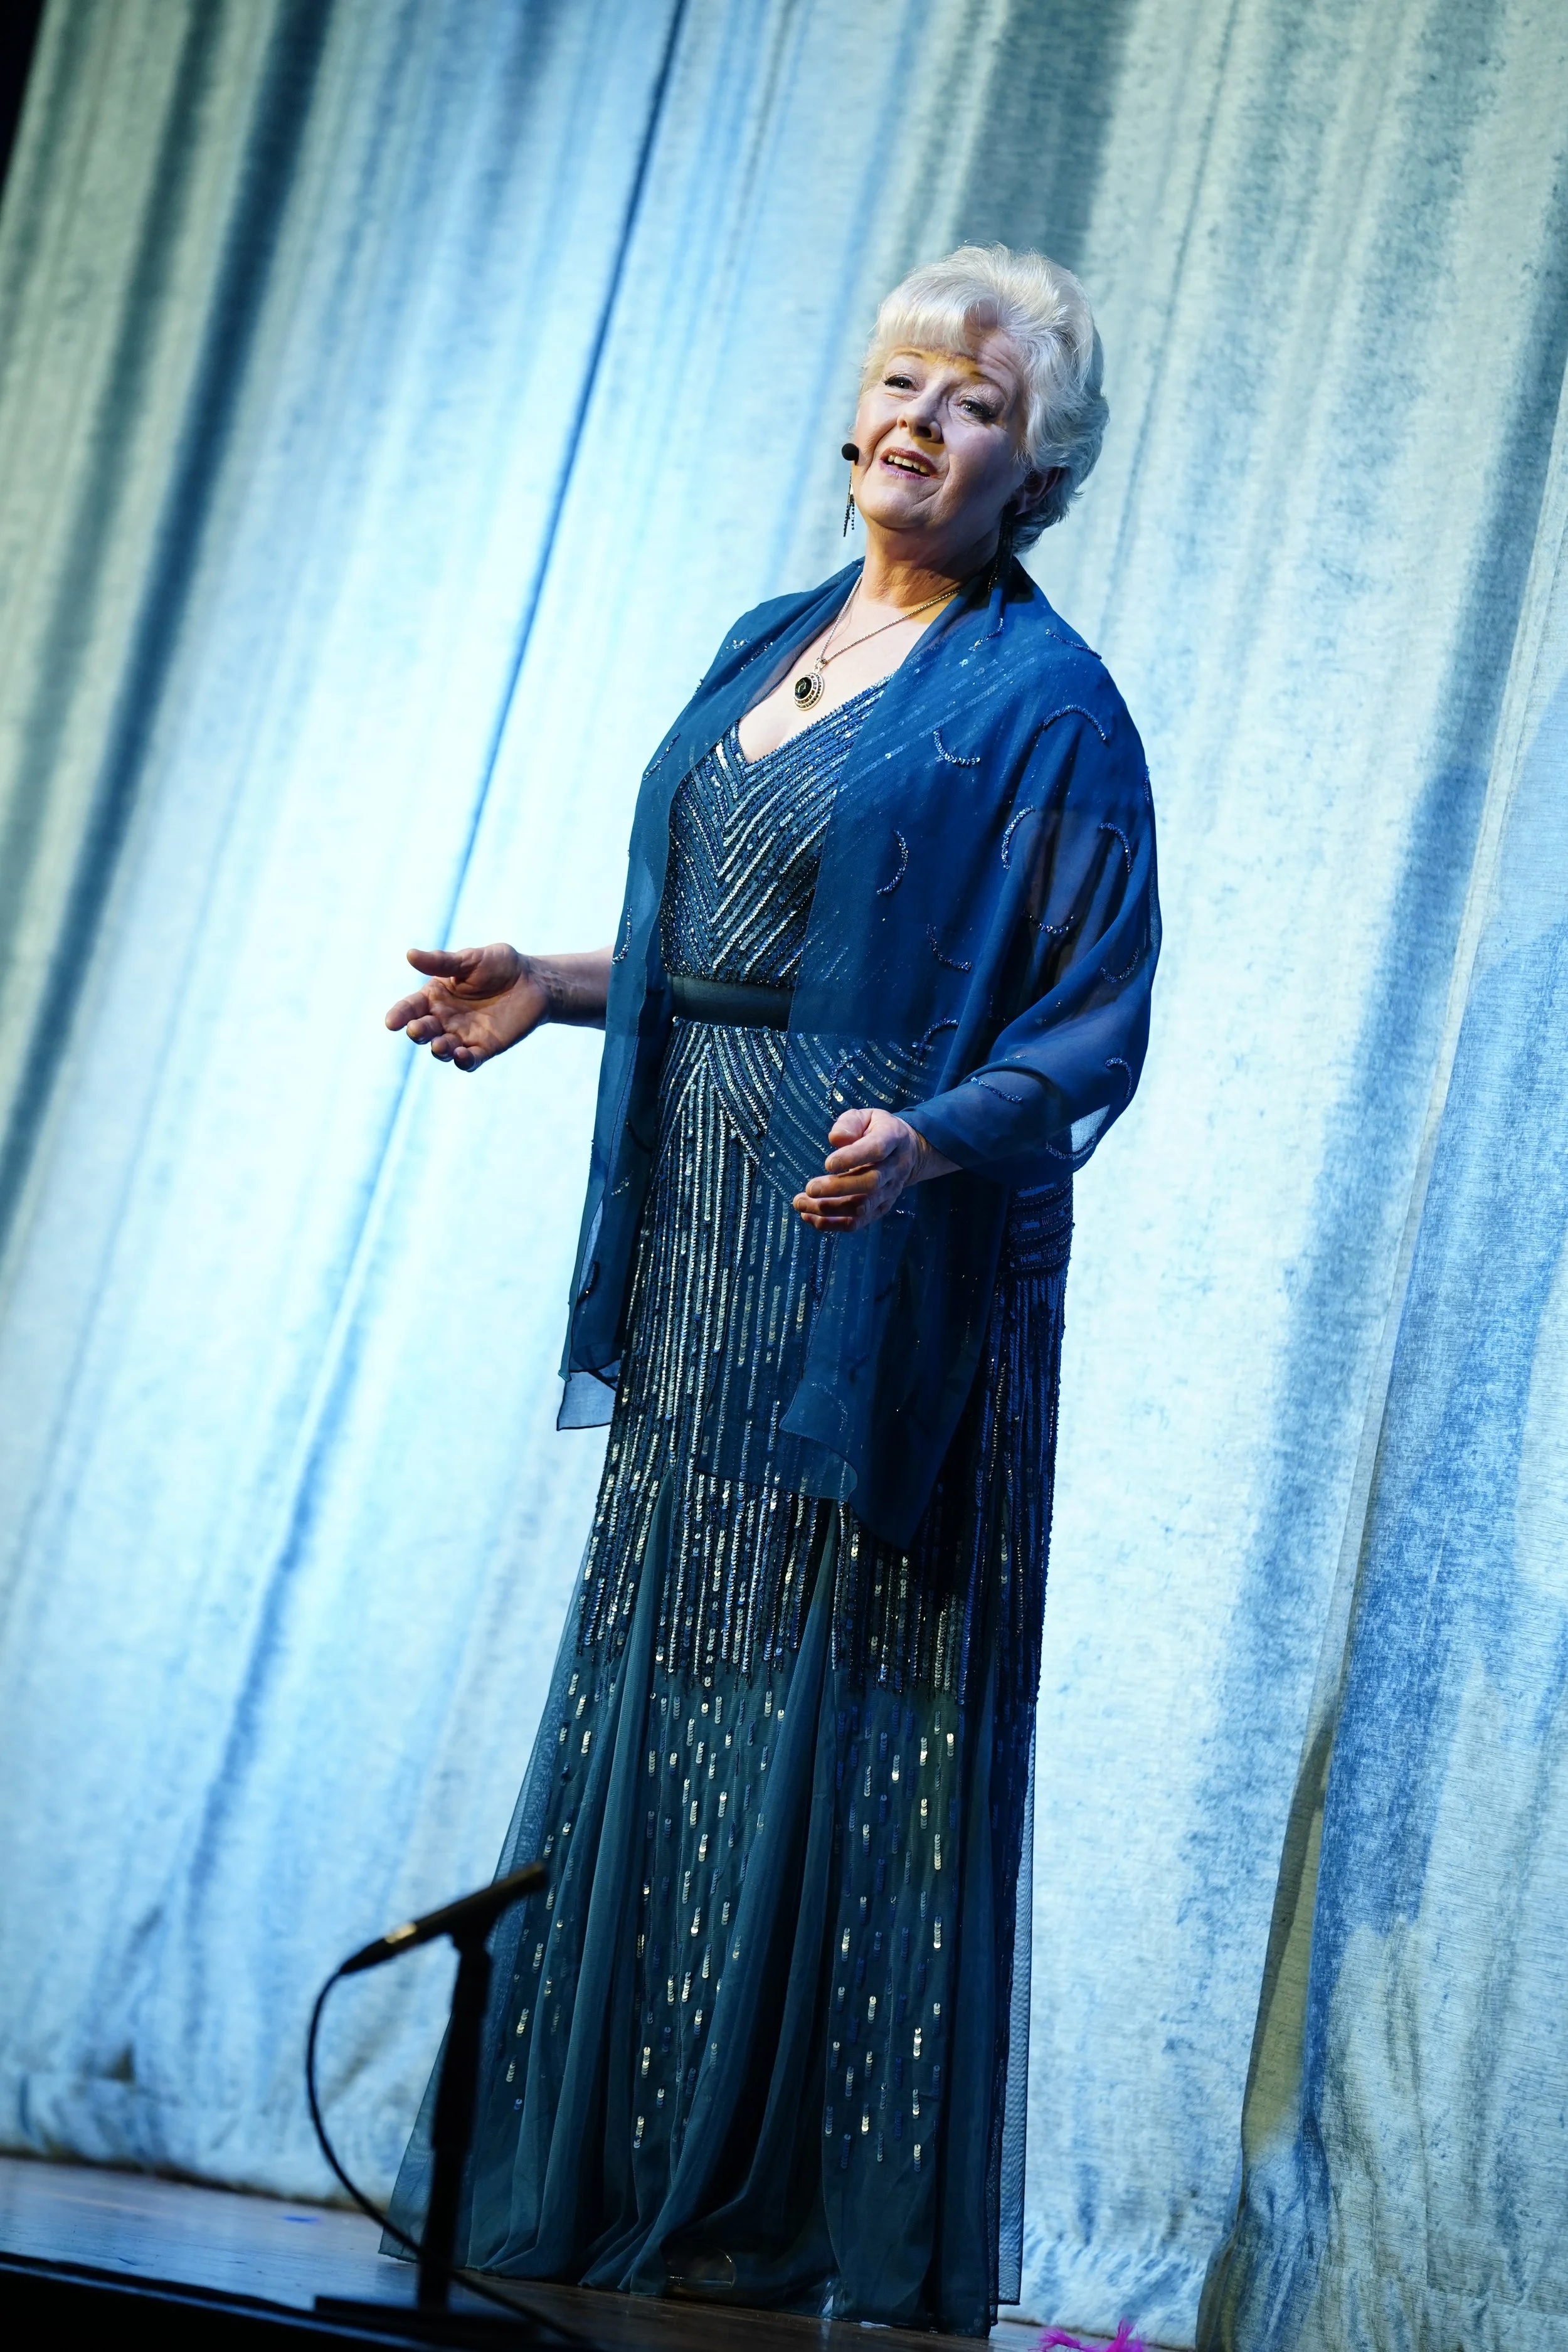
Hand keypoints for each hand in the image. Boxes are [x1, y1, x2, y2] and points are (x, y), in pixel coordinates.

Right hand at [385, 944, 544, 1070]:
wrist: (533, 980)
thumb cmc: (499, 965)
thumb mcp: (470, 959)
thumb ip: (442, 961)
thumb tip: (409, 954)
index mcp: (435, 996)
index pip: (411, 1007)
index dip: (400, 1014)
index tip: (391, 1021)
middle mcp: (445, 1018)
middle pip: (424, 1030)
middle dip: (418, 1032)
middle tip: (417, 1029)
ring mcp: (463, 1035)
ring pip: (443, 1049)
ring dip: (439, 1050)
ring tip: (440, 1045)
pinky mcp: (485, 1048)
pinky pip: (470, 1060)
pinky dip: (464, 1061)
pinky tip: (461, 1056)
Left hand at [793, 1107, 952, 1231]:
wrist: (908, 1152)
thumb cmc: (877, 1130)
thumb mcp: (865, 1116)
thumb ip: (849, 1124)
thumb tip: (836, 1139)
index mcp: (893, 1139)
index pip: (876, 1149)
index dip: (853, 1158)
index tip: (828, 1164)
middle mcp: (895, 1168)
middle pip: (870, 1183)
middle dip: (838, 1188)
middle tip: (810, 1188)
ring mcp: (890, 1192)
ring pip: (862, 1207)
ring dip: (829, 1209)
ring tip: (801, 1203)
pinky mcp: (880, 1208)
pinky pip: (858, 1222)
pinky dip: (832, 1224)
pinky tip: (809, 1216)